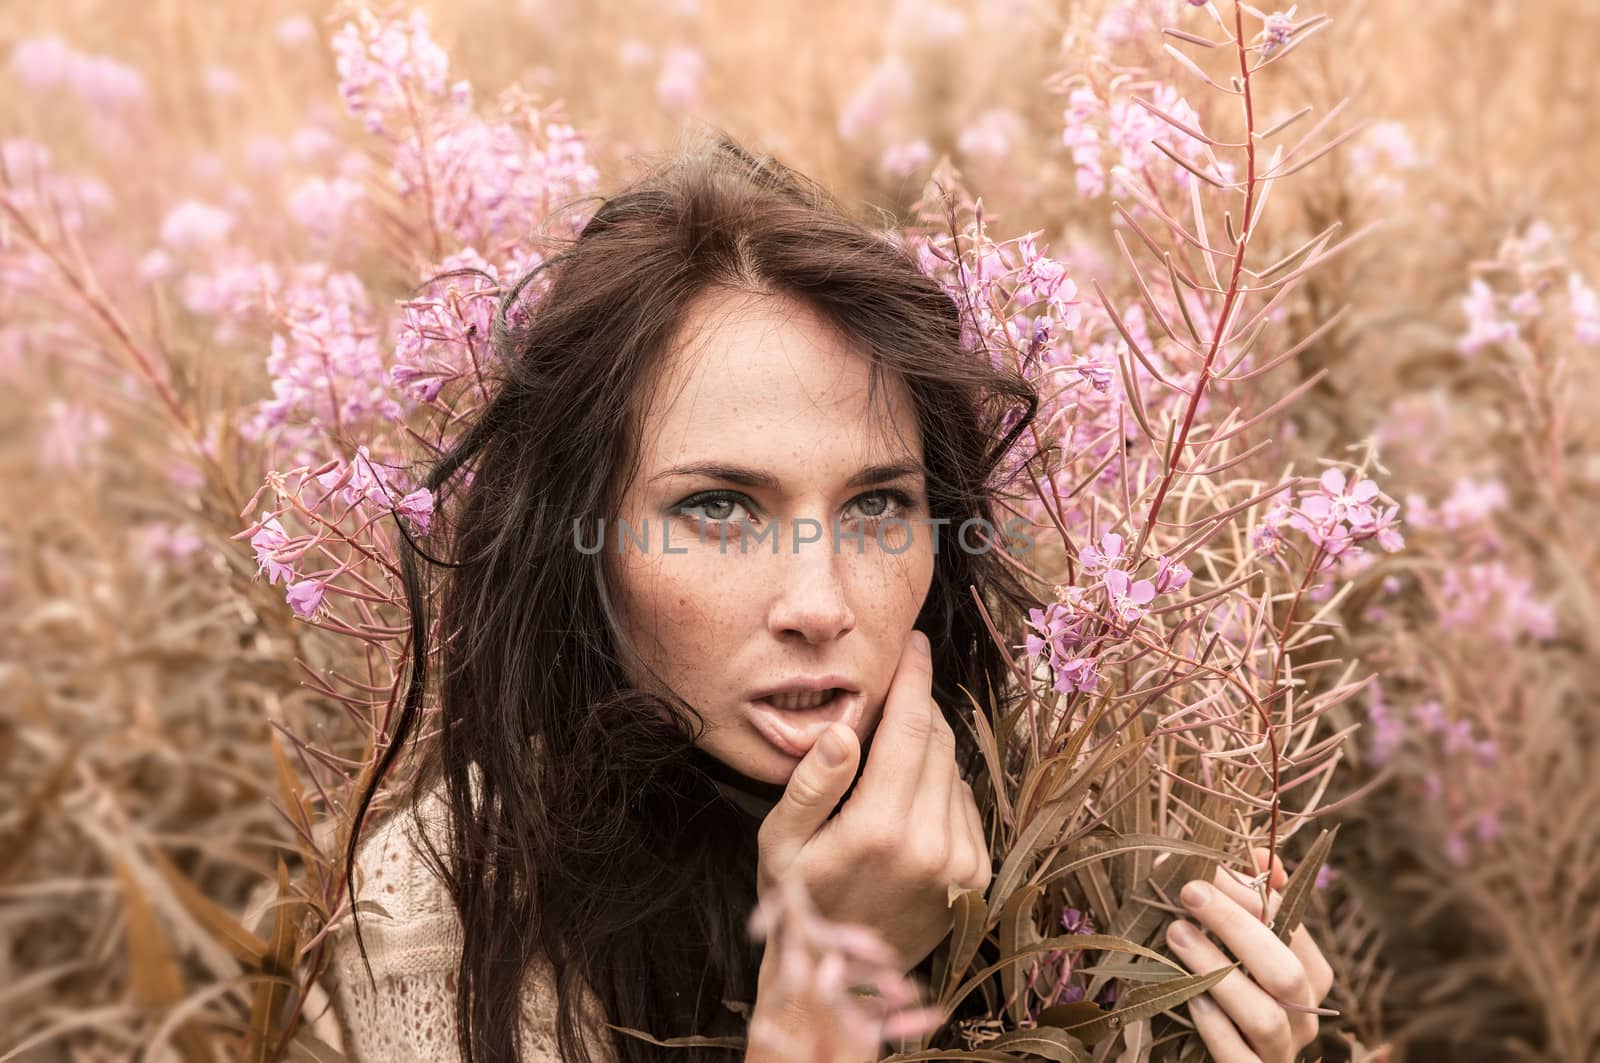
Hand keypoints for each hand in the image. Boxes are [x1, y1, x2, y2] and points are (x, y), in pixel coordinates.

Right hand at [755, 629, 991, 975]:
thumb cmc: (800, 903)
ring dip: (928, 746)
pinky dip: (940, 784)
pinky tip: (908, 797)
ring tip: (889, 753)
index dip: (913, 676)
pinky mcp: (977, 877)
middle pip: (938, 739)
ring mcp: (961, 863)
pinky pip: (964, 803)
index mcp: (880, 829)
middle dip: (918, 704)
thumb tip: (841, 727)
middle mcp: (931, 844)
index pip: (910, 726)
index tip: (913, 643)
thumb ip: (812, 784)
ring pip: (954, 768)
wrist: (842, 983)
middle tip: (894, 687)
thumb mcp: (782, 843)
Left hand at [1165, 848, 1335, 1062]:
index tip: (1205, 866)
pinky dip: (1216, 1028)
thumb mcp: (1243, 943)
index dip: (1251, 893)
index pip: (1291, 928)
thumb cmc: (1231, 987)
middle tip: (1190, 892)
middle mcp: (1305, 1016)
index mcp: (1311, 976)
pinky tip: (1190, 998)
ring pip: (1265, 1016)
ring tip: (1176, 934)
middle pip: (1285, 970)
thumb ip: (1255, 900)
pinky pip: (1240, 1058)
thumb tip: (1261, 857)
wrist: (1222, 1056)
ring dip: (1219, 971)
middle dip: (1236, 926)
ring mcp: (1282, 1053)